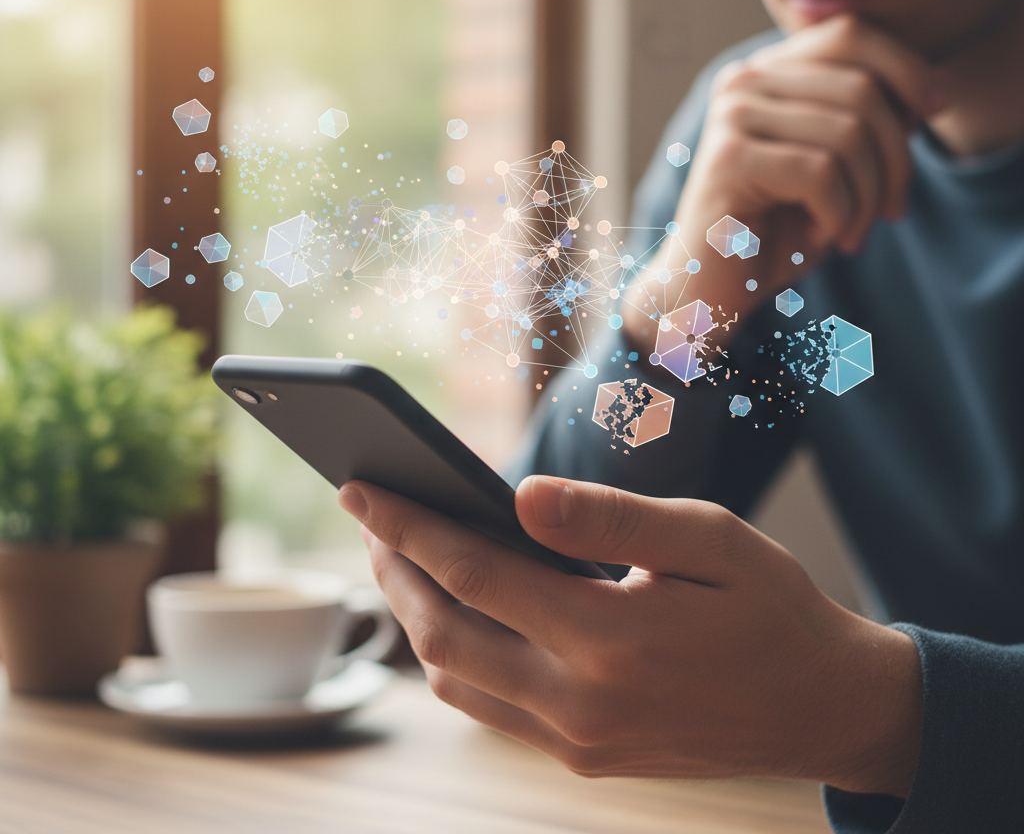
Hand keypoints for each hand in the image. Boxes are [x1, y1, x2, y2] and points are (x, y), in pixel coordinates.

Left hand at [339, 474, 922, 796]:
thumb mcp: (710, 540)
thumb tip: (520, 497)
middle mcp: (578, 703)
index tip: (360, 490)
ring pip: (454, 677)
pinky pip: (489, 706)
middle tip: (369, 516)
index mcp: (608, 639)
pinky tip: (458, 614)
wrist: (821, 707)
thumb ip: (611, 519)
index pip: (472, 573)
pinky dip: (454, 656)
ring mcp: (576, 740)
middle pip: (441, 632)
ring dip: (415, 614)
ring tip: (404, 558)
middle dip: (392, 569)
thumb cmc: (771, 607)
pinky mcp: (583, 757)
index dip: (408, 526)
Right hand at [624, 14, 944, 347]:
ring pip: (848, 134)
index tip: (933, 114)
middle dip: (895, 157)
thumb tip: (926, 96)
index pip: (850, 35)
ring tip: (852, 231)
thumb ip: (864, 120)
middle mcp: (742, 82)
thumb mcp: (831, 165)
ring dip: (867, 197)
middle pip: (861, 90)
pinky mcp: (729, 159)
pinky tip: (823, 236)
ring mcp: (731, 117)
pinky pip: (821, 174)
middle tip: (891, 210)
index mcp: (765, 72)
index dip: (906, 68)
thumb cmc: (775, 231)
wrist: (711, 288)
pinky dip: (839, 214)